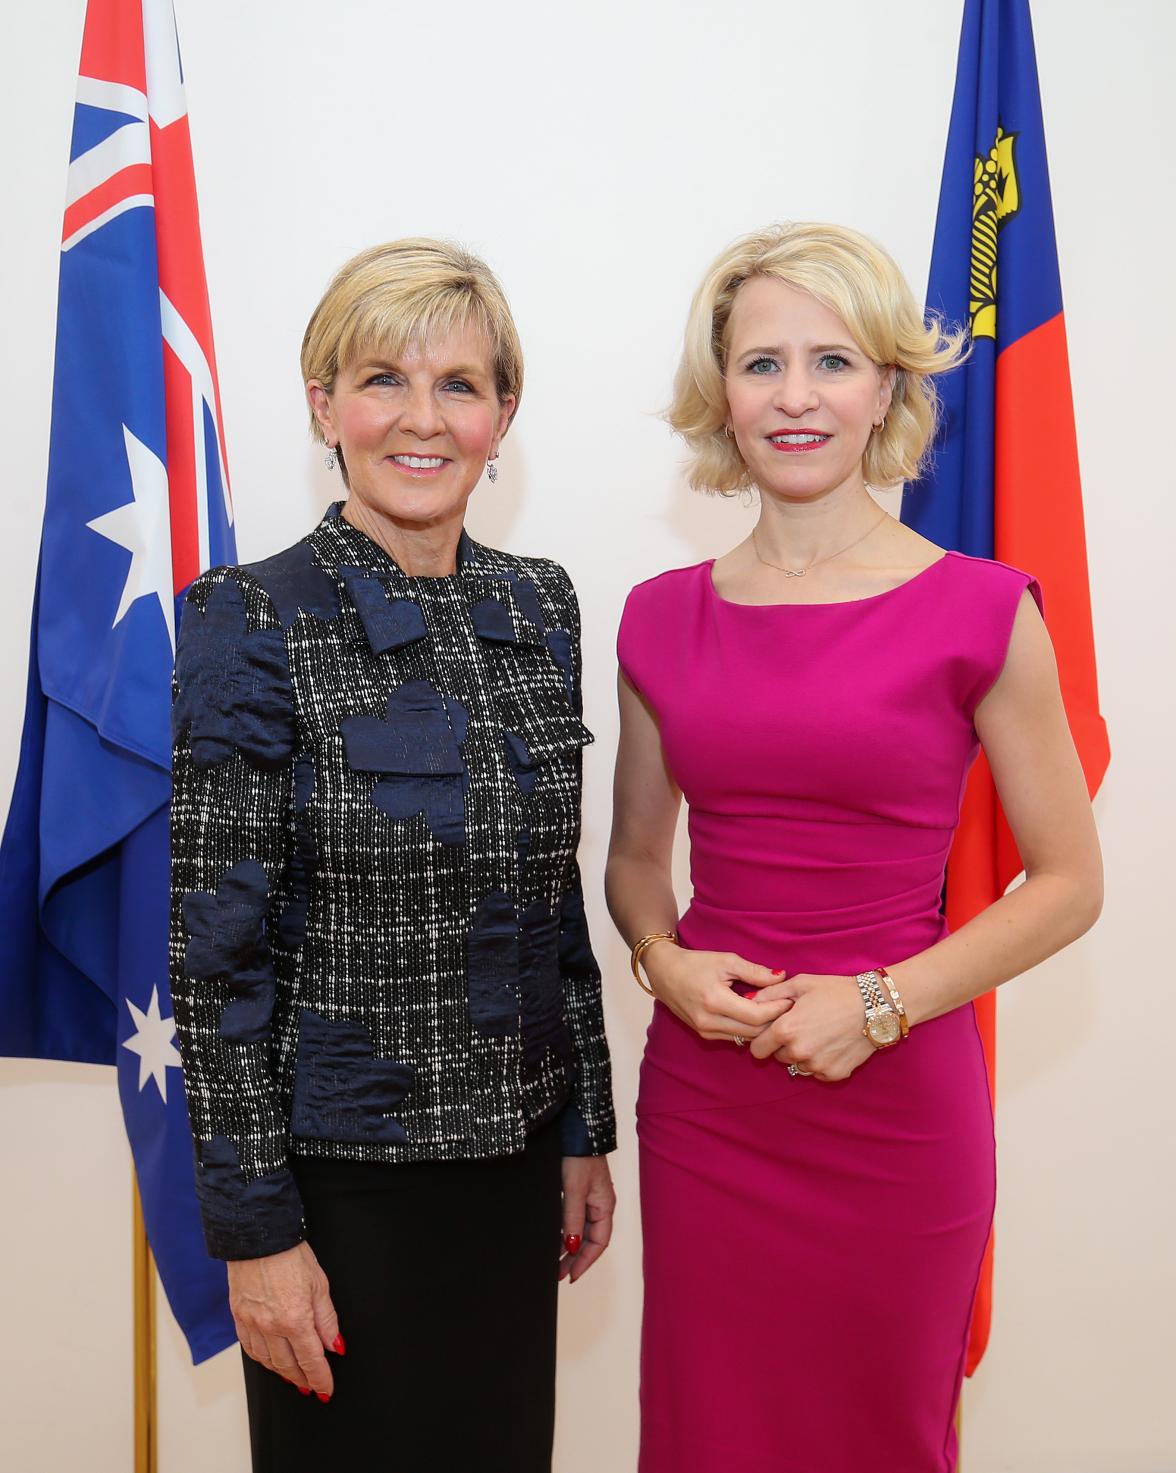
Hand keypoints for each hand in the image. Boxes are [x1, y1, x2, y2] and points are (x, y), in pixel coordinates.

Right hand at [228, 1241, 341, 1398]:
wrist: (259, 1236)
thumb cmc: (291, 1255)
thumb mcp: (319, 1284)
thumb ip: (327, 1320)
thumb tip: (334, 1346)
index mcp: (295, 1319)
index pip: (311, 1360)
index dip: (320, 1378)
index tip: (326, 1390)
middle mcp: (271, 1327)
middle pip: (288, 1366)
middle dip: (302, 1380)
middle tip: (312, 1388)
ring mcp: (252, 1323)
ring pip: (267, 1361)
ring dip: (282, 1373)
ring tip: (294, 1378)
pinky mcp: (238, 1316)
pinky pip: (250, 1348)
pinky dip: (263, 1359)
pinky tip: (270, 1360)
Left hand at [559, 1155, 615, 1282]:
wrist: (576, 1130)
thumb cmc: (579, 1157)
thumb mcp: (574, 1190)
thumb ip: (572, 1219)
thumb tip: (572, 1246)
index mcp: (605, 1206)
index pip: (599, 1242)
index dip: (585, 1261)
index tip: (571, 1276)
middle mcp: (600, 1204)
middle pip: (590, 1239)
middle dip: (575, 1258)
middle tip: (558, 1274)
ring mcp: (590, 1197)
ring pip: (581, 1230)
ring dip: (568, 1246)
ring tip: (553, 1261)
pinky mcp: (578, 1190)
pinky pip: (574, 1218)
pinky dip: (565, 1231)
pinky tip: (554, 1238)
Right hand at [642, 944, 791, 1041]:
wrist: (664, 972)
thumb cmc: (695, 963)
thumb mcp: (726, 960)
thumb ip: (755, 971)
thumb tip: (781, 978)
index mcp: (715, 1001)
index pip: (757, 1016)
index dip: (777, 1010)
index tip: (790, 1000)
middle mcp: (709, 1022)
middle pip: (754, 1032)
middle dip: (774, 1021)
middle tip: (789, 1008)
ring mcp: (706, 1031)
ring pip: (746, 1038)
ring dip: (763, 1028)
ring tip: (777, 1012)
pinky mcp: (705, 1035)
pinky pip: (735, 1037)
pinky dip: (749, 1030)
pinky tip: (759, 1017)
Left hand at [748, 973, 875, 1080]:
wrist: (876, 1007)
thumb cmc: (836, 991)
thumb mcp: (800, 984)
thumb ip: (769, 995)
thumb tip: (748, 1002)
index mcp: (785, 1030)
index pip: (756, 1050)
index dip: (762, 1039)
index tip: (773, 1031)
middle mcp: (799, 1052)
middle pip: (778, 1058)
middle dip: (784, 1045)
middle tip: (802, 1027)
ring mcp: (817, 1066)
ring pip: (798, 1066)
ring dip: (802, 1054)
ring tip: (819, 1034)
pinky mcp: (834, 1074)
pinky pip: (817, 1072)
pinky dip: (821, 1061)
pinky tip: (832, 1044)